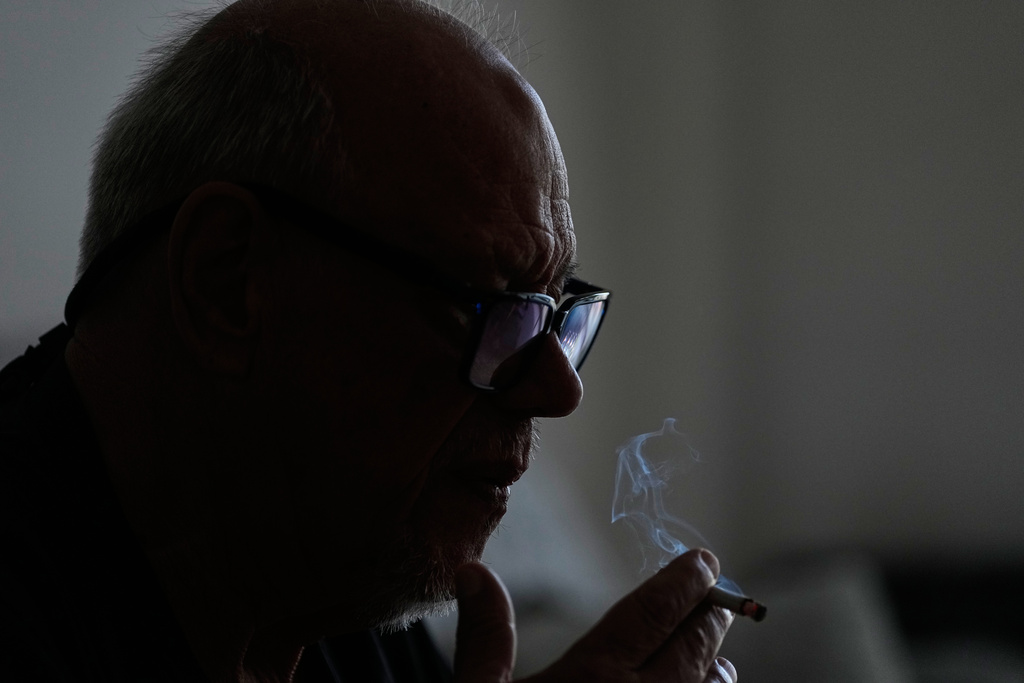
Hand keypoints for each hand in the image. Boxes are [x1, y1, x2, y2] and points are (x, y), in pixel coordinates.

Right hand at [452, 548, 735, 681]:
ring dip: (715, 666)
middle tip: (719, 593)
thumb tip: (475, 571)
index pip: (652, 612)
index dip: (682, 581)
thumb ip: (486, 637)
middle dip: (709, 616)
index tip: (705, 560)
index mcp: (592, 678)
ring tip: (716, 653)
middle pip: (692, 647)